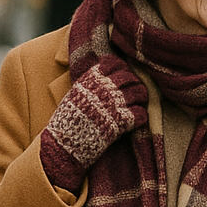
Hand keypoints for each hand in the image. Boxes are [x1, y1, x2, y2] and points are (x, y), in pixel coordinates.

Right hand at [40, 59, 148, 177]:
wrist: (64, 143)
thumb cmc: (66, 121)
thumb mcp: (74, 94)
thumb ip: (90, 84)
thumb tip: (103, 76)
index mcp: (91, 78)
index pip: (115, 63)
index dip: (123, 69)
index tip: (124, 75)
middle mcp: (104, 88)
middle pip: (130, 77)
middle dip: (136, 83)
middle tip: (137, 91)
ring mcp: (113, 104)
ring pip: (139, 93)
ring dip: (142, 98)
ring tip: (140, 104)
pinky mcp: (120, 121)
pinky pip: (140, 113)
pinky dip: (141, 116)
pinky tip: (137, 120)